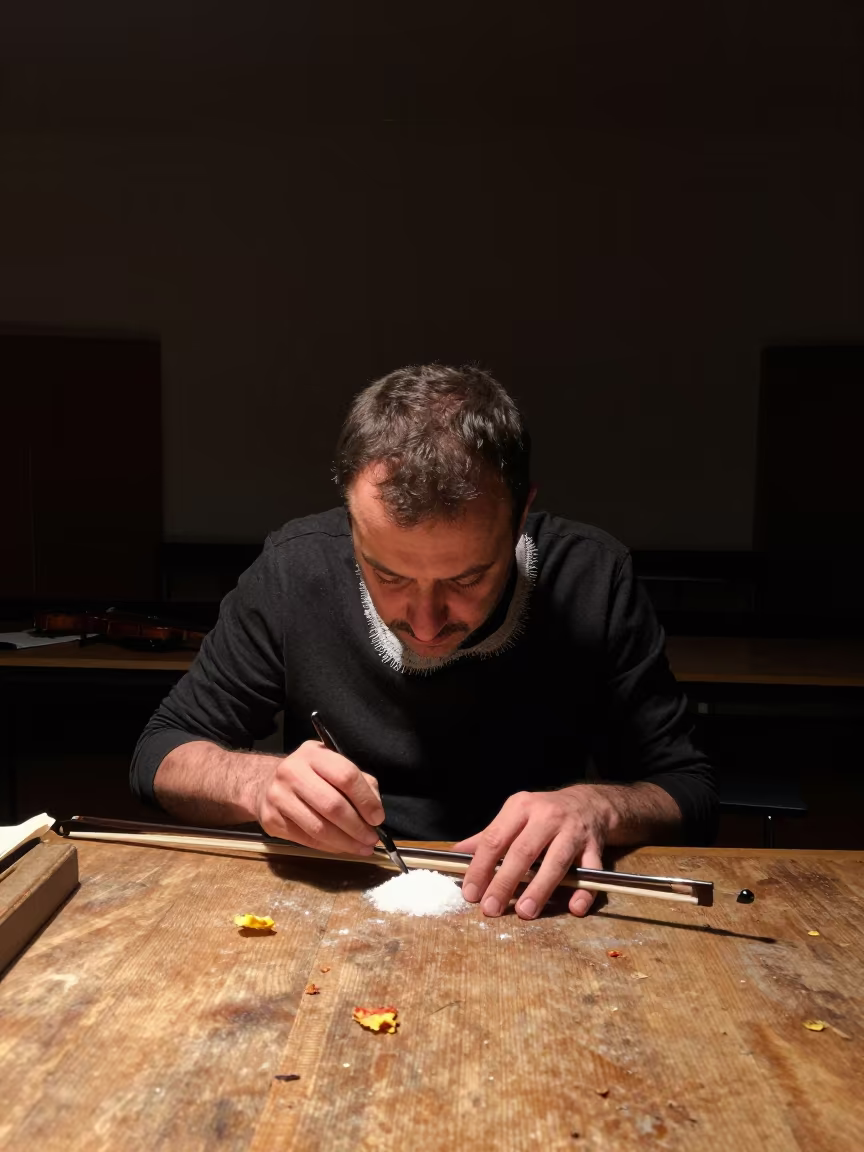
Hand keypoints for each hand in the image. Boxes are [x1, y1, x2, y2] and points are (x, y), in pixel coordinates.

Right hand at [255, 740, 384, 855]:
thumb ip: (359, 782)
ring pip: (319, 828)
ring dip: (345, 842)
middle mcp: (292, 772)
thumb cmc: (309, 775)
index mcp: (313, 754)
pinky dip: (328, 847)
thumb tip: (374, 811)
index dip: (366, 800)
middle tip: (372, 839)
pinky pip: (306, 839)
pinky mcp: (271, 820)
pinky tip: (341, 847)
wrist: (266, 783)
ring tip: (362, 848)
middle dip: (357, 827)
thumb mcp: (332, 766)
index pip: (346, 776)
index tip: (378, 818)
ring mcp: (278, 796)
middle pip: (332, 805)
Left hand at [452, 786, 612, 919]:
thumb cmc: (545, 813)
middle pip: (523, 851)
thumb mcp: (515, 815)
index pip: (495, 838)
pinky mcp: (595, 846)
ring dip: (540, 888)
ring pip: (556, 861)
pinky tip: (574, 907)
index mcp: (521, 808)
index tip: (470, 892)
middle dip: (505, 881)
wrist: (590, 802)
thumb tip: (456, 855)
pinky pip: (591, 870)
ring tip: (525, 912)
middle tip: (491, 907)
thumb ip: (488, 836)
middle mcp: (546, 816)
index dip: (481, 867)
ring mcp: (573, 831)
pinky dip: (584, 890)